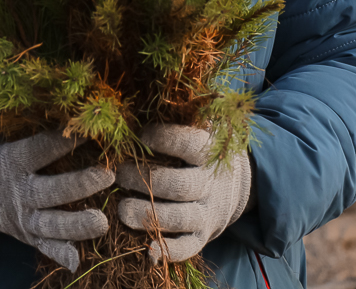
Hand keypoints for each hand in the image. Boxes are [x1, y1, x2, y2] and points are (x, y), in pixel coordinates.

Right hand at [0, 130, 114, 272]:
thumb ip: (18, 120)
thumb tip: (47, 94)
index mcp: (11, 161)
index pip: (38, 150)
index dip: (61, 141)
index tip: (88, 130)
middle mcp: (19, 192)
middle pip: (51, 190)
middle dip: (79, 184)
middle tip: (106, 175)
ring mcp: (24, 218)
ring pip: (52, 224)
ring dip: (77, 225)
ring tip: (102, 222)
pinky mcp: (28, 236)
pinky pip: (45, 247)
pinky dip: (60, 255)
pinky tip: (77, 261)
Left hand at [116, 123, 251, 262]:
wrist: (236, 181)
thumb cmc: (198, 148)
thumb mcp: (196, 127)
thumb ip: (173, 118)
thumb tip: (130, 103)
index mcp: (209, 150)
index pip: (189, 144)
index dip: (164, 140)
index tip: (140, 136)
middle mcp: (210, 183)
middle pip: (180, 184)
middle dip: (146, 181)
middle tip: (118, 174)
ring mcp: (208, 212)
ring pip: (181, 217)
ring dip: (148, 215)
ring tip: (121, 210)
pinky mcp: (203, 236)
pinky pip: (188, 248)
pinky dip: (168, 251)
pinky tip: (146, 250)